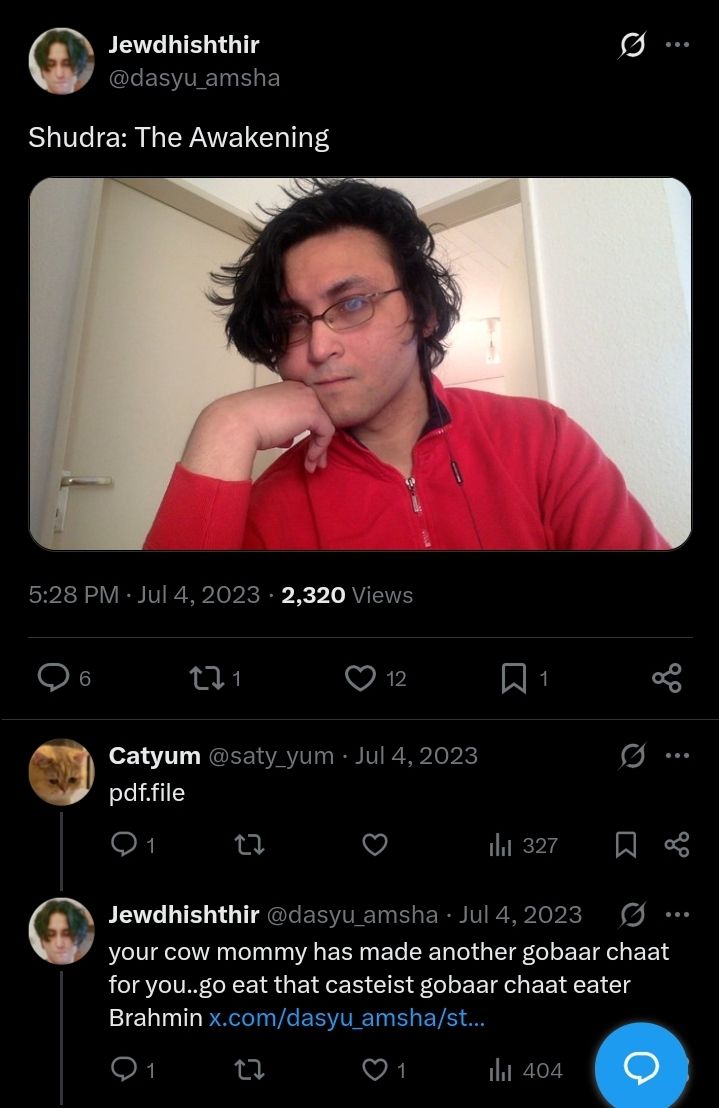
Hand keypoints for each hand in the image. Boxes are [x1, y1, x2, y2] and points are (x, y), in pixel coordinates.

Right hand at [180, 381, 335, 480]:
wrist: (235, 425)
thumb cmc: (243, 424)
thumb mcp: (266, 423)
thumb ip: (281, 427)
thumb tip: (288, 439)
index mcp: (288, 387)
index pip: (308, 409)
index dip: (310, 431)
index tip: (304, 451)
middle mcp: (300, 389)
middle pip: (320, 416)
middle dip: (318, 441)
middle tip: (315, 461)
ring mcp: (307, 398)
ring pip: (325, 425)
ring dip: (320, 449)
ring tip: (312, 466)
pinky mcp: (313, 411)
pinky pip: (327, 432)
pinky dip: (320, 449)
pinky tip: (310, 461)